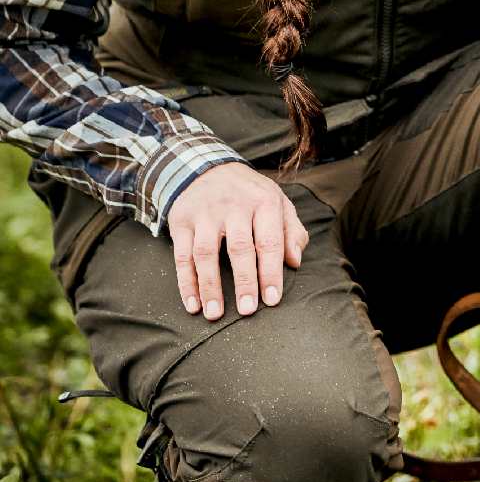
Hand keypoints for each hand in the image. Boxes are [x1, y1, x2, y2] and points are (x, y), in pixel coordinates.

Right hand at [166, 162, 309, 320]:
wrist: (205, 167)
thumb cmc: (249, 193)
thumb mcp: (276, 201)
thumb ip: (291, 230)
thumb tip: (295, 262)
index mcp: (263, 201)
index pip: (270, 240)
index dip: (271, 272)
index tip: (272, 300)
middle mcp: (234, 206)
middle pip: (240, 248)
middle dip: (244, 282)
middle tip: (247, 311)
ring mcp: (206, 213)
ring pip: (206, 253)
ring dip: (210, 286)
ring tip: (215, 314)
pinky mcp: (182, 221)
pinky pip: (182, 255)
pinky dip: (186, 282)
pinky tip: (193, 304)